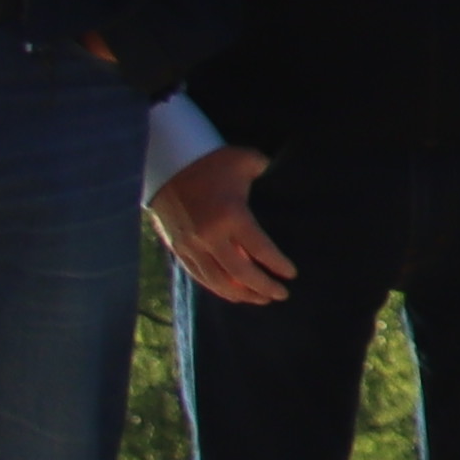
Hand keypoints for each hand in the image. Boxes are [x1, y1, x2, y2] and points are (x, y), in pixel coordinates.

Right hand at [149, 143, 292, 304]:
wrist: (167, 162)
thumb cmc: (212, 160)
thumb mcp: (246, 160)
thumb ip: (268, 171)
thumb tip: (284, 177)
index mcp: (231, 216)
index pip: (260, 250)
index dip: (277, 265)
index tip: (292, 275)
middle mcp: (210, 236)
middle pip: (241, 272)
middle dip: (263, 287)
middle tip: (281, 295)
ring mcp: (191, 244)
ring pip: (218, 281)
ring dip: (241, 294)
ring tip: (260, 299)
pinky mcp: (178, 247)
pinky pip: (200, 276)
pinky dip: (218, 288)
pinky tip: (232, 293)